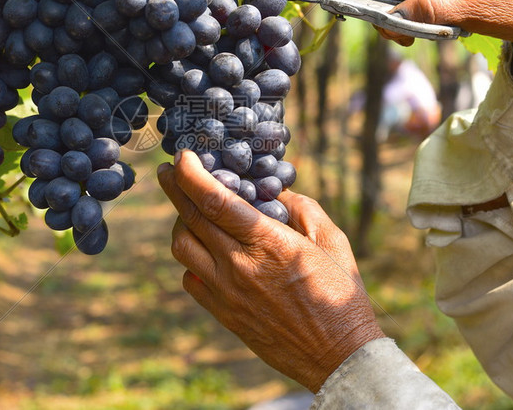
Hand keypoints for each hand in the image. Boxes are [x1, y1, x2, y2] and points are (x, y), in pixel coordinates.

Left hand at [157, 150, 384, 392]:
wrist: (338, 356)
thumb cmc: (342, 296)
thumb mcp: (332, 241)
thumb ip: (302, 209)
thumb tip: (273, 191)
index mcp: (268, 243)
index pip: (214, 200)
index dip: (191, 174)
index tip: (183, 156)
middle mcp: (239, 266)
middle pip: (190, 218)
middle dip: (175, 187)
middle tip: (170, 170)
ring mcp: (226, 293)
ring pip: (182, 248)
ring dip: (181, 222)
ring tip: (191, 210)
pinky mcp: (222, 314)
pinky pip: (190, 279)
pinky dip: (191, 259)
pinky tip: (205, 250)